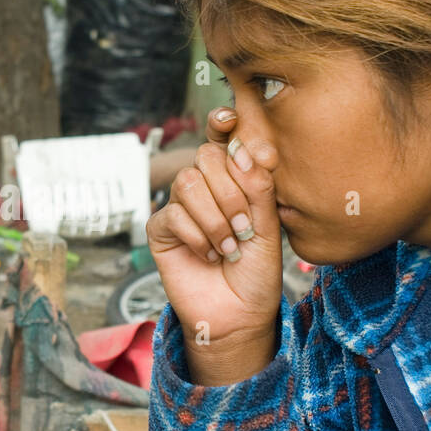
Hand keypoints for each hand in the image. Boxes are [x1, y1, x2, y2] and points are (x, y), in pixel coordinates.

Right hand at [145, 108, 281, 379]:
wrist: (240, 313)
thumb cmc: (257, 271)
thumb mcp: (269, 226)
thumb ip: (259, 187)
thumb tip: (244, 150)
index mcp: (234, 179)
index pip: (223, 139)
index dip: (222, 122)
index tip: (229, 117)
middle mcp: (205, 187)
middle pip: (205, 157)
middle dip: (231, 192)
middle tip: (245, 227)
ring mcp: (180, 206)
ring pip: (188, 183)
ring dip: (215, 218)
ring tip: (229, 247)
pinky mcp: (161, 229)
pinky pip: (173, 214)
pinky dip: (197, 237)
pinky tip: (208, 255)